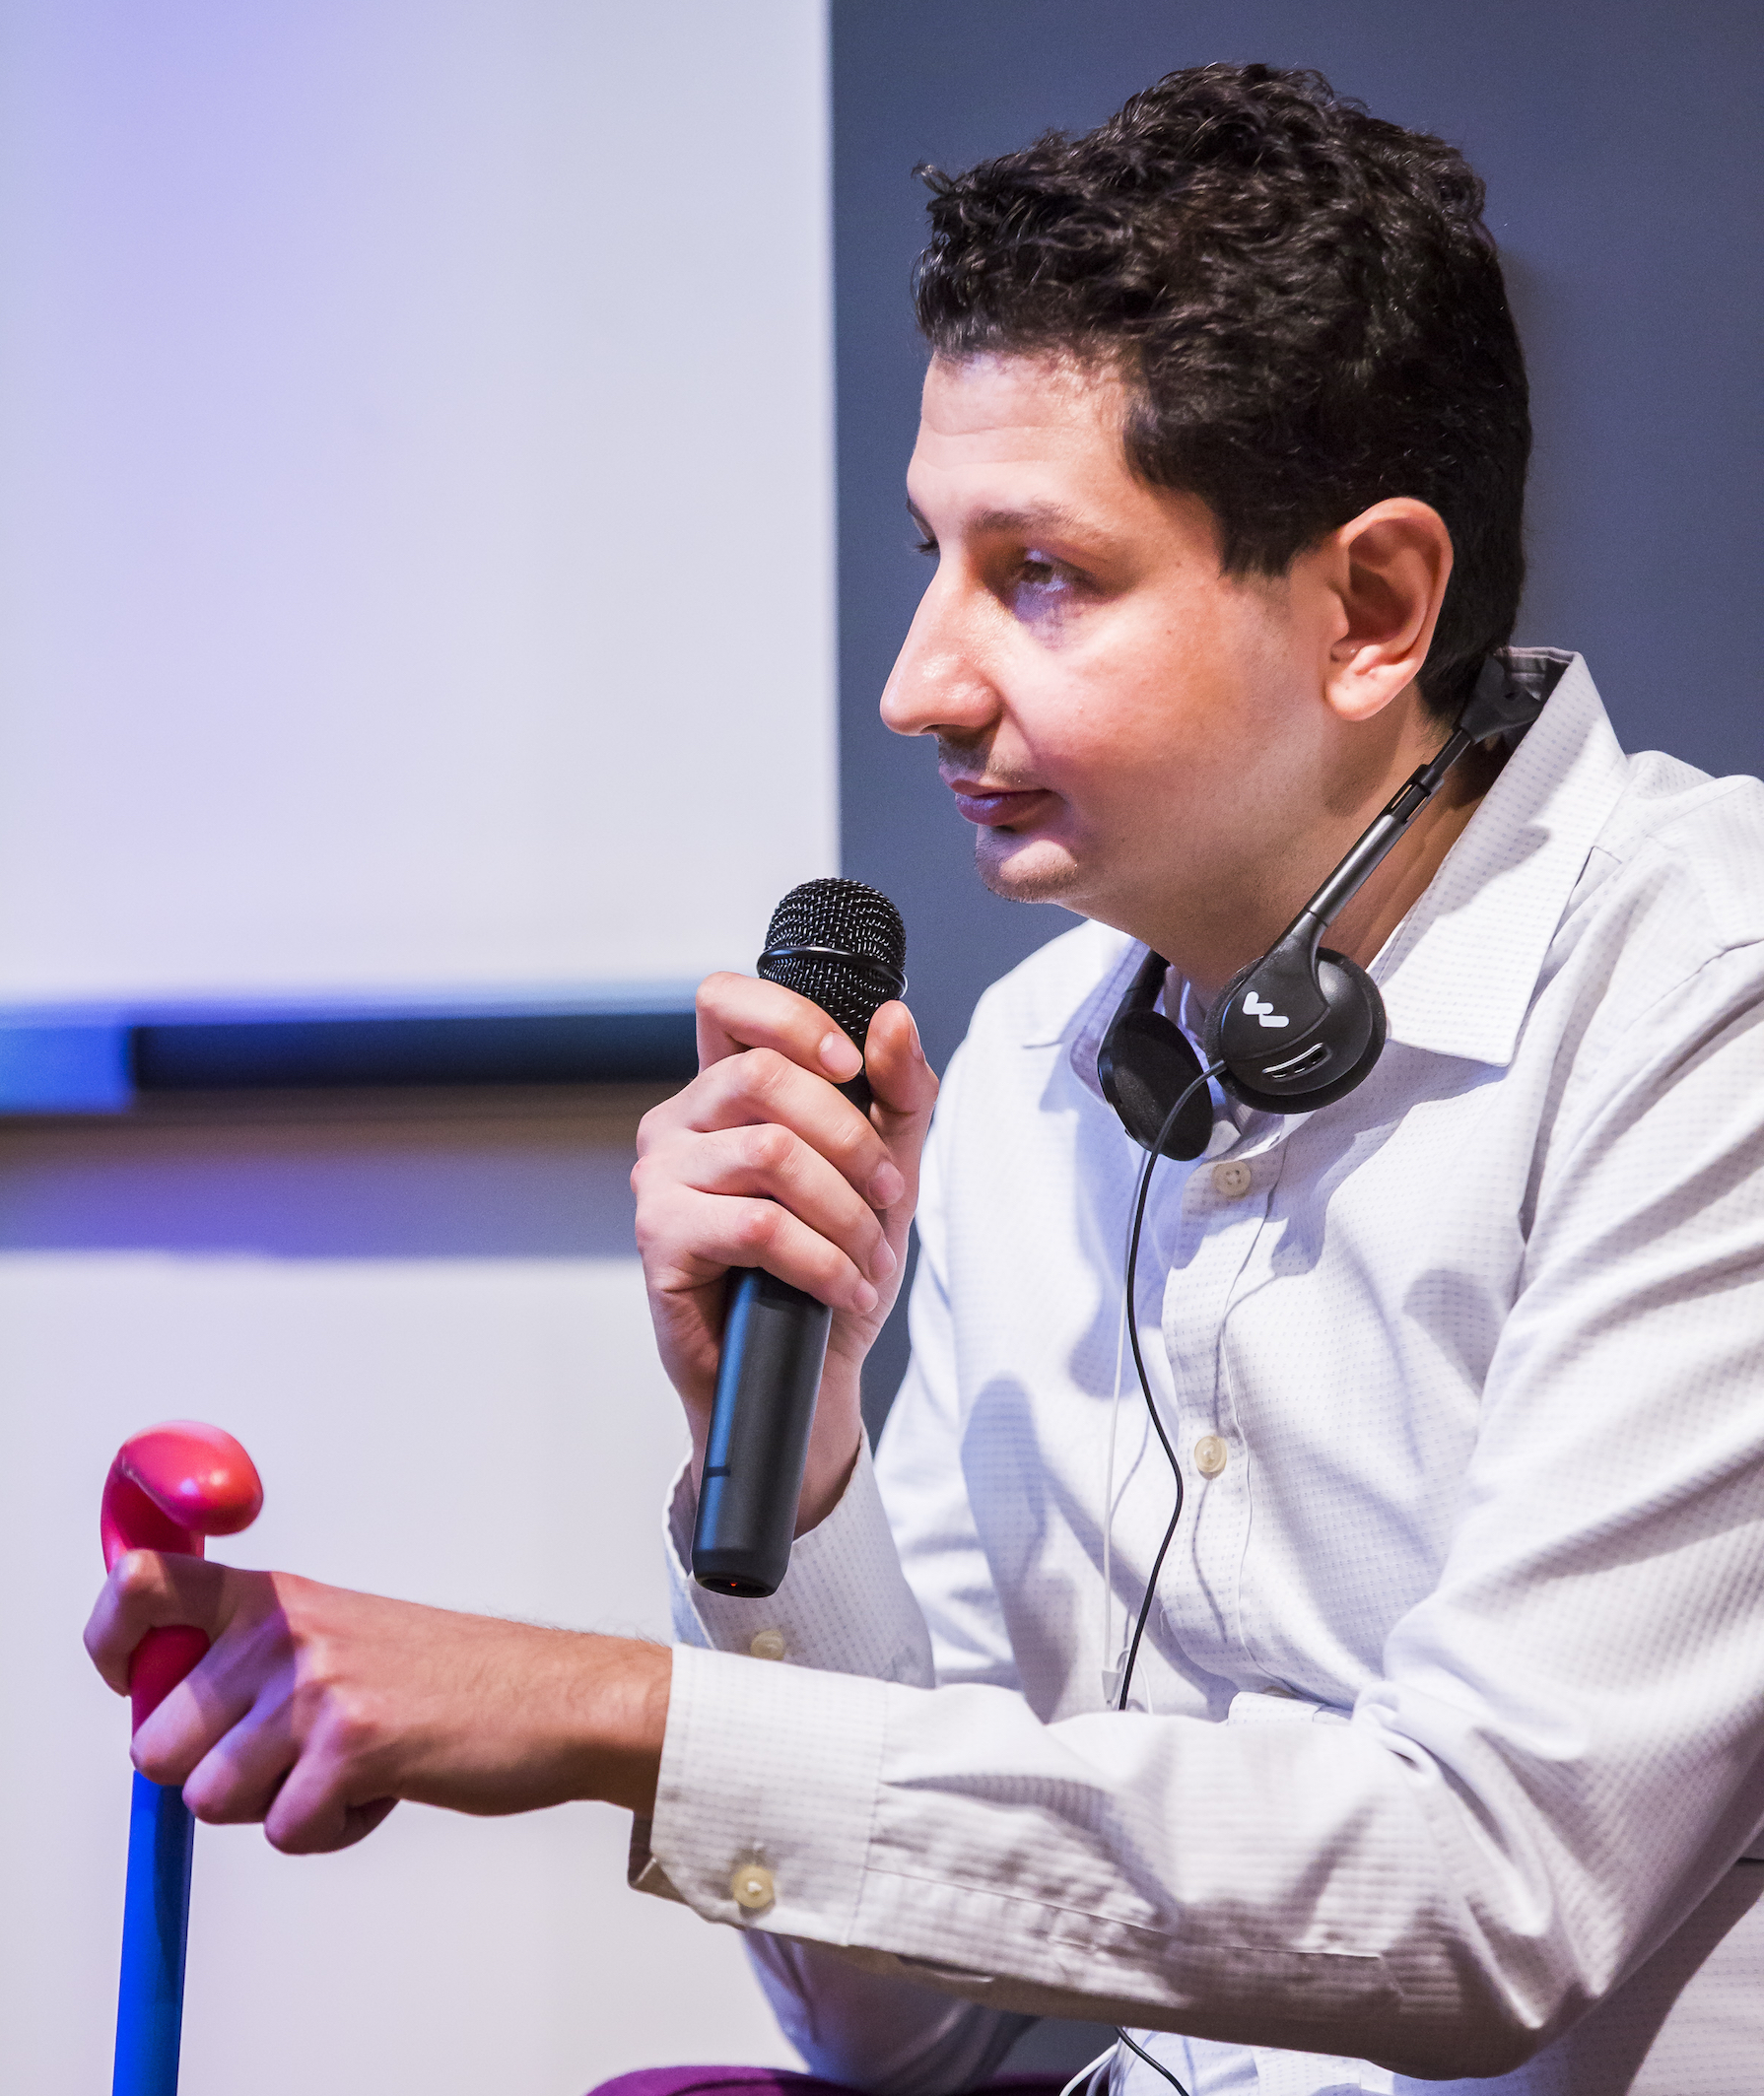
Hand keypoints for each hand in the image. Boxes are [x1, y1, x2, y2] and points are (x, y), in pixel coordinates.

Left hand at [85, 1550, 669, 1852]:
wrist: (554, 1699)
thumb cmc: (451, 1676)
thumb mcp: (340, 1636)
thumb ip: (253, 1663)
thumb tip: (166, 1720)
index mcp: (275, 1598)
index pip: (141, 1586)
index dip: (113, 1644)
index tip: (131, 1678)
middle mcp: (283, 1631)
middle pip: (156, 1743)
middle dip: (211, 1775)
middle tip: (285, 1759)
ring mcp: (313, 1686)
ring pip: (212, 1800)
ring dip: (275, 1808)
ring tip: (343, 1771)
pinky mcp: (349, 1746)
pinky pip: (283, 1832)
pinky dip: (330, 1831)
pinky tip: (382, 1786)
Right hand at [632, 978, 938, 1529]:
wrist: (808, 1372)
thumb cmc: (831, 1265)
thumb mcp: (886, 1169)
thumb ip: (897, 1092)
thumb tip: (893, 1019)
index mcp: (724, 1090)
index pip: (726, 1001)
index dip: (790, 1017)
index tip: (849, 1064)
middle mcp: (681, 1122)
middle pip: (764, 1073)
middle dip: (850, 1137)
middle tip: (886, 1192)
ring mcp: (661, 1178)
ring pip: (769, 1152)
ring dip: (844, 1212)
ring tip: (867, 1258)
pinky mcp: (660, 1238)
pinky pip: (757, 1226)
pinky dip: (820, 1259)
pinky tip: (841, 1287)